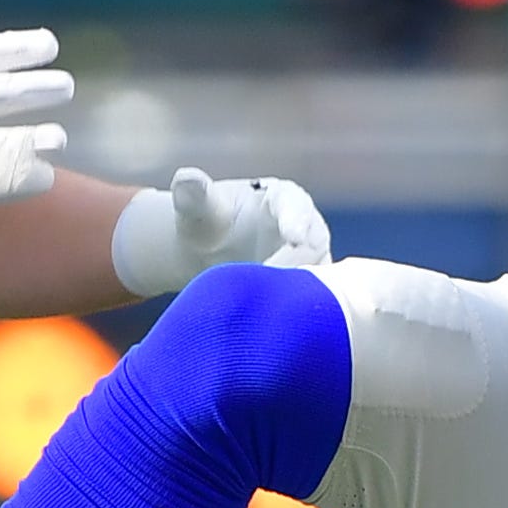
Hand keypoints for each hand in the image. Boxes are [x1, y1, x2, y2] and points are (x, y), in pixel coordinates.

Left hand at [112, 167, 333, 296]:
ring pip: (321, 279)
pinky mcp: (310, 290)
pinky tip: (279, 329)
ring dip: (301, 296)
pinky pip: (316, 305)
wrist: (210, 251)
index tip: (294, 238)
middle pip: (314, 247)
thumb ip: (193, 194)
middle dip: (297, 266)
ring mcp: (311, 261)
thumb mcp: (195, 207)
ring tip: (273, 313)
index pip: (296, 206)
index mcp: (283, 198)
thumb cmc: (206, 221)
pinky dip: (302, 316)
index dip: (297, 220)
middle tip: (272, 287)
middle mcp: (306, 228)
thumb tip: (186, 178)